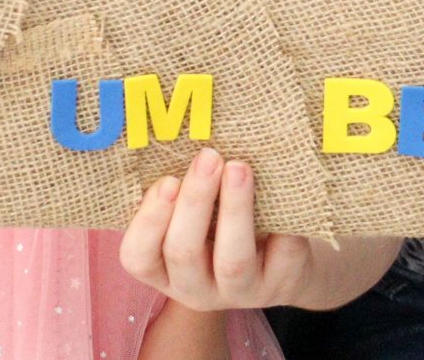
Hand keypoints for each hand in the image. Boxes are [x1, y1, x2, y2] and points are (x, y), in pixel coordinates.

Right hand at [119, 147, 399, 313]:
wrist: (282, 261)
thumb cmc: (221, 221)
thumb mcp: (195, 212)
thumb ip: (182, 187)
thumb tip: (178, 130)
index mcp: (163, 269)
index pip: (138, 256)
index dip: (149, 221)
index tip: (167, 180)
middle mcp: (194, 288)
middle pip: (184, 253)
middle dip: (195, 202)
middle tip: (208, 156)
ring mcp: (239, 293)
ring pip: (233, 261)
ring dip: (235, 210)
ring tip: (241, 167)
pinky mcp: (281, 287)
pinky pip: (282, 257)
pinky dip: (284, 226)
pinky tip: (286, 196)